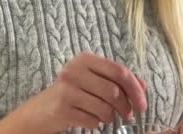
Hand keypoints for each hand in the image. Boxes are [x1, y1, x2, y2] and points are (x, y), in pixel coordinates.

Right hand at [22, 52, 147, 132]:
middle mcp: (74, 70)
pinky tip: (90, 119)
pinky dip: (96, 123)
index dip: (135, 89)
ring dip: (110, 117)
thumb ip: (117, 80)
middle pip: (114, 91)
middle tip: (128, 115)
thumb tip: (143, 85)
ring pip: (105, 108)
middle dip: (126, 107)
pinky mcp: (62, 108)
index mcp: (85, 59)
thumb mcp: (93, 80)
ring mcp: (67, 89)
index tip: (143, 104)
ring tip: (105, 116)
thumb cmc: (72, 93)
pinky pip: (92, 120)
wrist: (39, 110)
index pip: (119, 72)